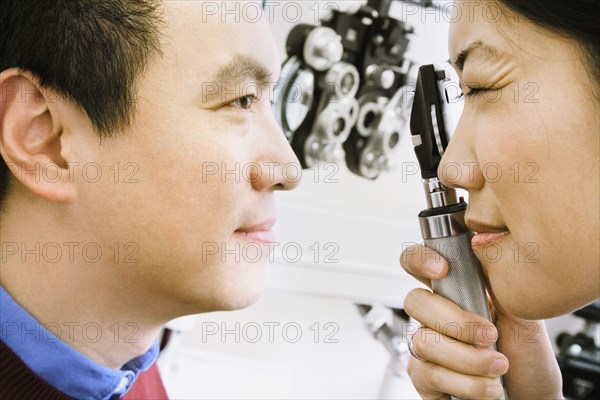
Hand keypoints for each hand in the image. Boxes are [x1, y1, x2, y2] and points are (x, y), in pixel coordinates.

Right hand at [400, 244, 562, 398]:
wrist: (533, 394)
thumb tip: (480, 248)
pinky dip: (466, 383)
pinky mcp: (424, 378)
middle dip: (456, 322)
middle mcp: (433, 317)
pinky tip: (488, 386)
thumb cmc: (526, 356)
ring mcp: (425, 346)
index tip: (442, 269)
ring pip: (424, 341)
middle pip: (415, 301)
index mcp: (453, 292)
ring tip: (498, 366)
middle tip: (490, 335)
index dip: (420, 260)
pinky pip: (431, 374)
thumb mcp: (522, 313)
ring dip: (469, 358)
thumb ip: (497, 283)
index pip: (417, 263)